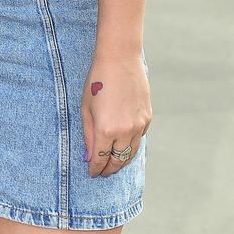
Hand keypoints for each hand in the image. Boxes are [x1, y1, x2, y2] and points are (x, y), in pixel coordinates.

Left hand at [82, 53, 150, 177]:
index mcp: (105, 129)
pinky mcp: (147, 118)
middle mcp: (124, 131)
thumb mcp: (86, 107)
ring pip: (131, 154)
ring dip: (121, 161)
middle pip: (117, 160)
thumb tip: (88, 155)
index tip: (91, 173)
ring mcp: (138, 126)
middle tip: (102, 172)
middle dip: (109, 169)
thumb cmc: (97, 80)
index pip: (100, 159)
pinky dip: (131, 145)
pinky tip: (124, 145)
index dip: (95, 168)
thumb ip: (88, 134)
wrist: (120, 60)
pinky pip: (139, 139)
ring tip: (113, 164)